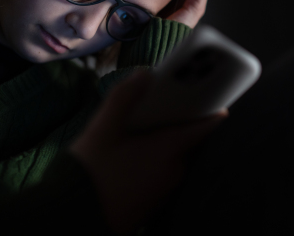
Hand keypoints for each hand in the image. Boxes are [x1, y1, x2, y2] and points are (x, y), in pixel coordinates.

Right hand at [68, 70, 227, 234]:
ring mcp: (164, 189)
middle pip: (188, 142)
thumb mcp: (103, 129)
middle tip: (170, 107)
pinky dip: (157, 161)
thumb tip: (145, 74)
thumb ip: (123, 98)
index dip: (211, 112)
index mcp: (168, 151)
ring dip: (168, 144)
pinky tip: (135, 155)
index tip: (217, 100)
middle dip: (182, 124)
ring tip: (147, 128)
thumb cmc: (91, 173)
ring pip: (175, 158)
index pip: (203, 128)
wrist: (75, 219)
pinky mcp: (153, 202)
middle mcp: (173, 171)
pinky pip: (163, 174)